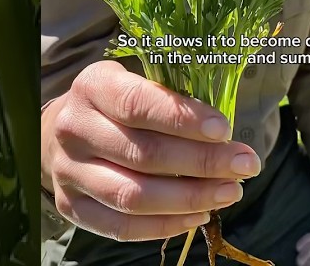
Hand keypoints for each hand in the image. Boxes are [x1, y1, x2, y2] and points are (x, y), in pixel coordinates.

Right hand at [42, 61, 262, 241]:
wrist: (64, 132)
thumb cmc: (118, 105)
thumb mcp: (137, 82)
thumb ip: (171, 98)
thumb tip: (225, 133)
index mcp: (92, 87)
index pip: (138, 104)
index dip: (183, 119)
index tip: (225, 130)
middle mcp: (74, 129)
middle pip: (142, 153)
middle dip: (202, 162)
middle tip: (245, 165)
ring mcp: (69, 171)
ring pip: (133, 195)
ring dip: (189, 198)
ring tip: (230, 192)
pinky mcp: (71, 206)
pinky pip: (122, 227)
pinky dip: (165, 225)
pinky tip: (199, 215)